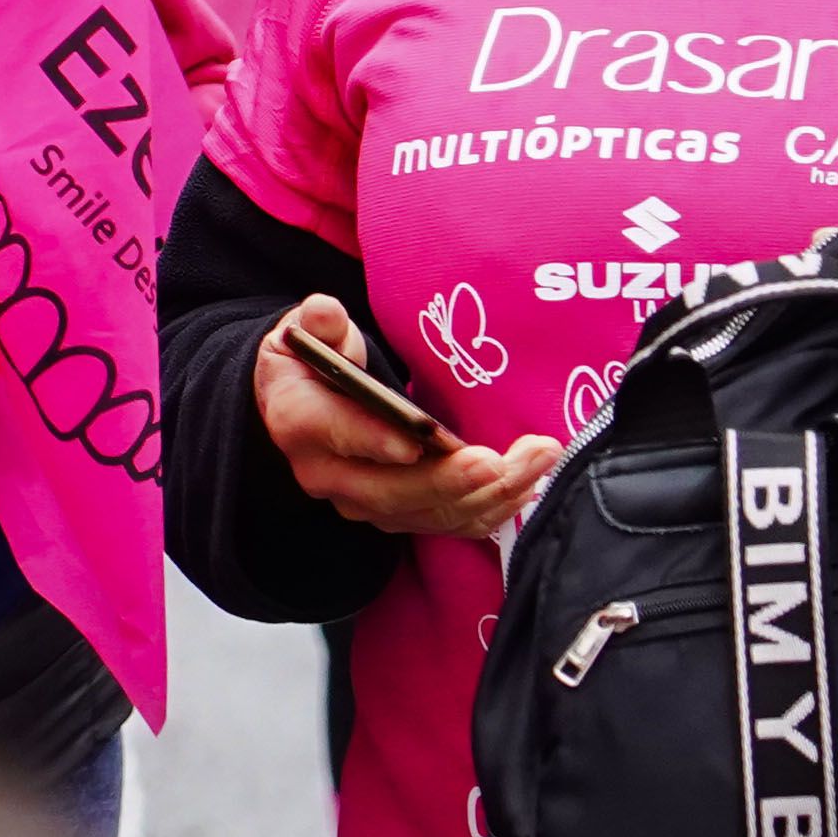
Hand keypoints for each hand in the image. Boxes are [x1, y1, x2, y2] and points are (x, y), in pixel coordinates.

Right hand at [255, 295, 556, 536]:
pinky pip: (445, 524)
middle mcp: (327, 475)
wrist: (303, 405)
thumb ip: (322, 322)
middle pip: (391, 492)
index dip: (376, 440)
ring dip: (487, 496)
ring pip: (427, 514)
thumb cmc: (315, 361)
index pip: (337, 433)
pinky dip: (488, 511)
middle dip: (452, 481)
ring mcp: (362, 503)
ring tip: (536, 463)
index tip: (420, 441)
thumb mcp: (310, 331)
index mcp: (301, 421)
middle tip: (503, 461)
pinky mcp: (394, 516)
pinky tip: (526, 488)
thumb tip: (325, 312)